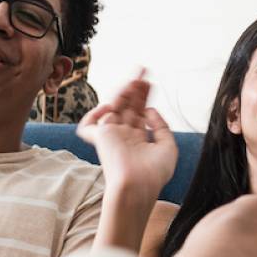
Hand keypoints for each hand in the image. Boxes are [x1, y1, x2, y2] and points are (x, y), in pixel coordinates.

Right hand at [79, 69, 177, 198]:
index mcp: (137, 141)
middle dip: (135, 88)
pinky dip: (94, 114)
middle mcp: (123, 137)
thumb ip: (162, 127)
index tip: (151, 82)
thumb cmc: (154, 173)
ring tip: (135, 77)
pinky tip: (110, 107)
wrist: (138, 186)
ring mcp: (111, 137)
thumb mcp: (168, 147)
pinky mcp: (99, 139)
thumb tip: (150, 110)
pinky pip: (88, 125)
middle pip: (127, 106)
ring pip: (113, 108)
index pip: (139, 113)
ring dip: (123, 91)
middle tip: (143, 70)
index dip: (144, 97)